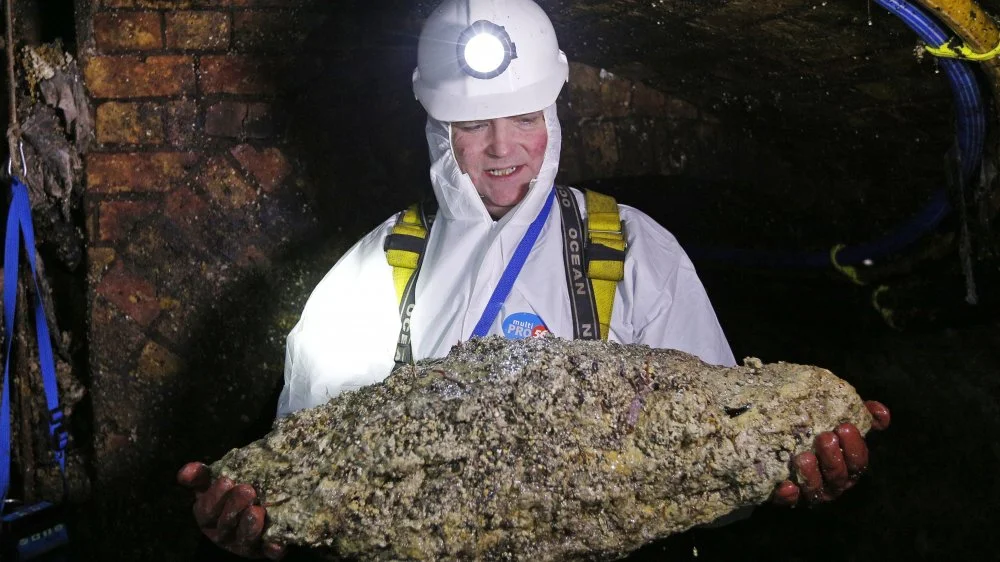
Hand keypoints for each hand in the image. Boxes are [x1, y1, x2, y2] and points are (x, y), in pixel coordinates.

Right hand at [177, 462, 286, 558]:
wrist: (265, 501)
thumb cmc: (235, 491)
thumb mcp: (216, 482)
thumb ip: (201, 476)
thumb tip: (185, 473)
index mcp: (209, 518)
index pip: (206, 511)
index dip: (214, 497)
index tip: (226, 480)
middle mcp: (224, 534)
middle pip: (225, 525)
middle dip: (234, 508)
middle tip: (247, 490)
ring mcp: (245, 544)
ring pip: (245, 540)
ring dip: (249, 527)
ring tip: (257, 510)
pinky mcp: (266, 549)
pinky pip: (269, 552)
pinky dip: (272, 549)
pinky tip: (276, 545)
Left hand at [771, 400, 890, 505]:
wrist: (779, 441)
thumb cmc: (818, 431)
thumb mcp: (840, 419)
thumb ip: (863, 416)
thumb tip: (882, 412)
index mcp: (847, 465)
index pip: (858, 461)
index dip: (854, 447)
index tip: (844, 427)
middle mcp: (832, 482)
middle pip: (838, 476)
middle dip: (833, 458)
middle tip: (824, 437)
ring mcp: (810, 491)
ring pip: (816, 490)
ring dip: (812, 475)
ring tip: (803, 457)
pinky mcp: (787, 496)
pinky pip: (790, 500)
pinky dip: (790, 495)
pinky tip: (787, 485)